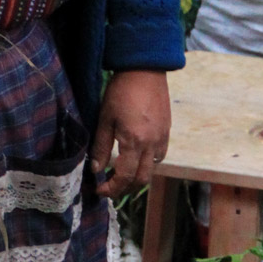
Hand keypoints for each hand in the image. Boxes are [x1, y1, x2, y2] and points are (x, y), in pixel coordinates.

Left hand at [90, 69, 170, 198]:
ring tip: (120, 174)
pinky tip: (135, 158)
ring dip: (136, 178)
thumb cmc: (121, 91)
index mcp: (134, 141)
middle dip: (124, 189)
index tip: (99, 191)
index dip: (111, 189)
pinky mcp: (167, 132)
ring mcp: (162, 139)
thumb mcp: (105, 118)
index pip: (124, 177)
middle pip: (141, 180)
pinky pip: (159, 156)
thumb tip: (95, 169)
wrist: (145, 70)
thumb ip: (101, 146)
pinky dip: (147, 164)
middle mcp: (152, 144)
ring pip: (152, 170)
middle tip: (108, 188)